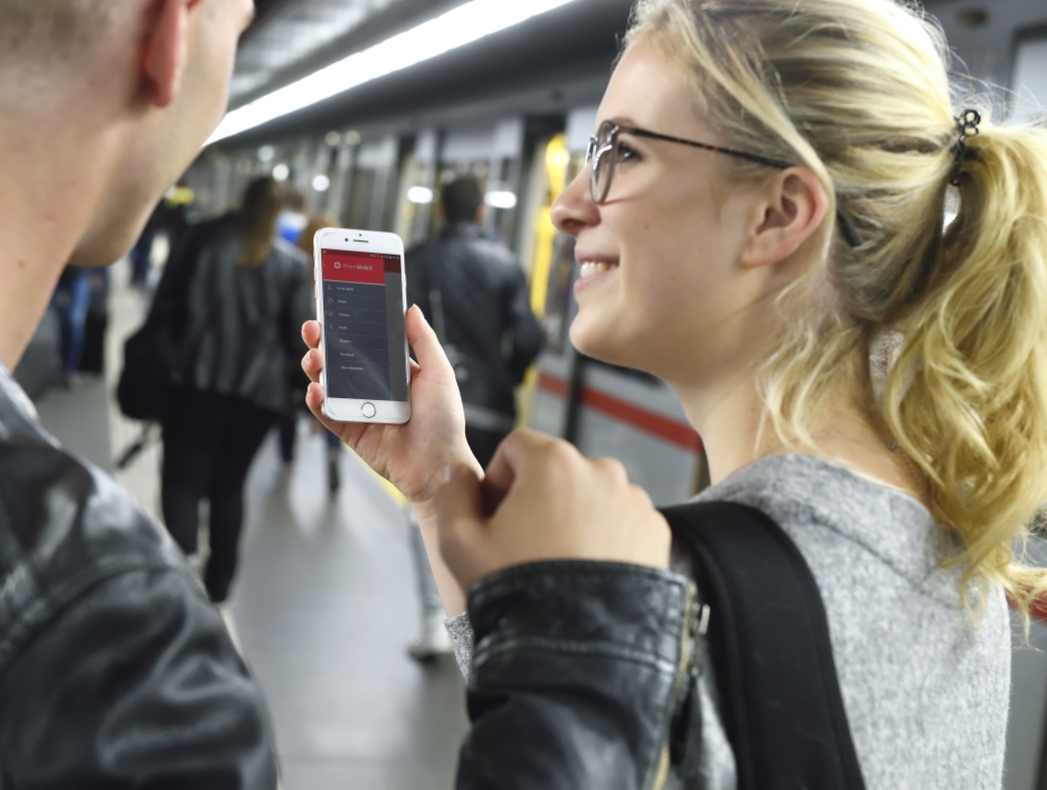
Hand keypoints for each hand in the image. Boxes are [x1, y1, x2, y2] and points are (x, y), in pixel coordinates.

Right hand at [301, 305, 480, 516]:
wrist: (438, 466)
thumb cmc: (444, 423)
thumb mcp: (439, 373)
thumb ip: (423, 340)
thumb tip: (410, 308)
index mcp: (394, 371)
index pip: (365, 341)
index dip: (348, 325)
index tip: (334, 306)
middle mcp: (374, 387)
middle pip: (340, 359)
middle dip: (322, 341)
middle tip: (314, 329)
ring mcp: (359, 408)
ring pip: (328, 383)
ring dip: (316, 366)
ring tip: (315, 357)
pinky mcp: (349, 431)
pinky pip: (326, 413)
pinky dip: (317, 400)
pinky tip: (316, 389)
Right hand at [435, 429, 671, 590]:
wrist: (577, 651)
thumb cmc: (520, 594)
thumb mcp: (459, 543)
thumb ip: (451, 494)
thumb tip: (458, 475)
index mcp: (554, 462)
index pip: (516, 447)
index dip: (498, 480)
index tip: (494, 516)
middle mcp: (602, 472)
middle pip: (557, 473)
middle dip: (537, 501)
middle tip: (522, 547)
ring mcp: (634, 503)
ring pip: (591, 499)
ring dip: (573, 520)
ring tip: (557, 565)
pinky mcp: (655, 534)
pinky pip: (621, 525)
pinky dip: (604, 541)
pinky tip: (586, 574)